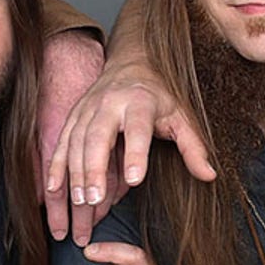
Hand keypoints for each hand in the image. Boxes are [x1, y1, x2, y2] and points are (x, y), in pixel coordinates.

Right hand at [44, 57, 215, 243]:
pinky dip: (56, 166)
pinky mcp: (73, 116)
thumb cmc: (159, 96)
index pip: (137, 129)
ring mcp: (87, 108)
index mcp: (140, 102)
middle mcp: (109, 103)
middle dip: (94, 168)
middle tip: (94, 198)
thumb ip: (193, 147)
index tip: (134, 180)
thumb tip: (210, 175)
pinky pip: (61, 143)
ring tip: (80, 202)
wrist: (132, 62)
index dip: (135, 154)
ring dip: (74, 173)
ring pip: (75, 142)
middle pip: (97, 136)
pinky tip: (54, 189)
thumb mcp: (181, 117)